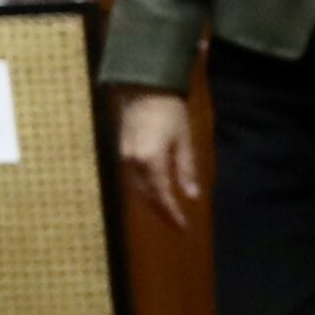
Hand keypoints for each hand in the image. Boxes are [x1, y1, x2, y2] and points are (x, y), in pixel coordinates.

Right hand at [116, 89, 198, 229]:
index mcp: (150, 160)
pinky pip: (132, 177)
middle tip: (175, 222)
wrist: (144, 87)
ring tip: (166, 210)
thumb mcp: (183, 140)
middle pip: (146, 195)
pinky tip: (154, 190)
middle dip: (161, 210)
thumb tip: (192, 195)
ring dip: (151, 201)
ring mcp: (124, 157)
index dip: (172, 213)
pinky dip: (144, 188)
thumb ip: (186, 169)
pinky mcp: (122, 151)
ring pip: (137, 188)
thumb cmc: (169, 111)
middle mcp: (133, 163)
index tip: (183, 227)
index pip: (162, 195)